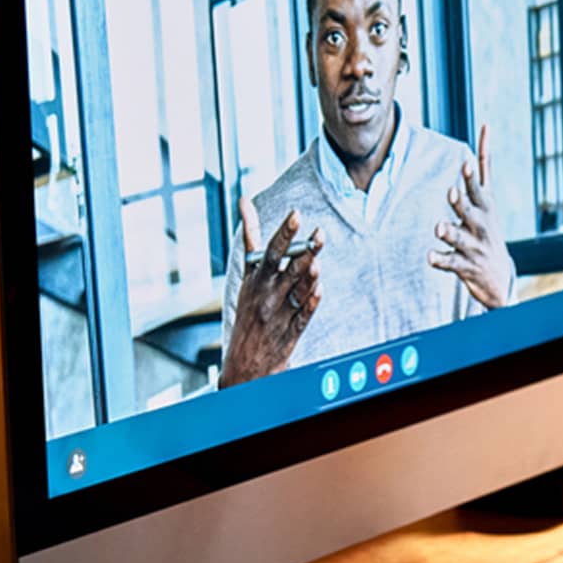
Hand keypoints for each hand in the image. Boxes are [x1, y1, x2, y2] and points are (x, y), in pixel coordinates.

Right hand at [220, 200, 321, 387]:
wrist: (244, 360)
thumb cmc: (249, 307)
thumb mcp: (247, 273)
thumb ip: (251, 237)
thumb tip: (245, 201)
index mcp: (256, 279)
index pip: (270, 251)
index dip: (284, 233)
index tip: (296, 214)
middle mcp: (267, 295)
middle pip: (287, 270)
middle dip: (303, 252)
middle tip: (319, 234)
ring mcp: (279, 314)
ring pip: (296, 292)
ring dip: (307, 277)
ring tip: (316, 262)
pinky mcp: (291, 331)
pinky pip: (303, 316)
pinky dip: (310, 302)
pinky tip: (319, 289)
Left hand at [428, 124, 514, 308]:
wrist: (499, 277)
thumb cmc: (487, 229)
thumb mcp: (489, 198)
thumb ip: (483, 166)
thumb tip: (486, 124)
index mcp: (485, 206)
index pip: (480, 186)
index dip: (472, 178)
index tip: (466, 162)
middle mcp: (481, 224)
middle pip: (470, 210)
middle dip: (461, 202)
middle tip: (452, 192)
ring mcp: (474, 246)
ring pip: (459, 237)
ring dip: (449, 232)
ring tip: (439, 228)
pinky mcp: (465, 265)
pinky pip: (450, 262)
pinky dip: (440, 259)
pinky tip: (431, 257)